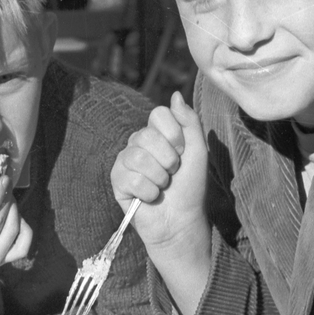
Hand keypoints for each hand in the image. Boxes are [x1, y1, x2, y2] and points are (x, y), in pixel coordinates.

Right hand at [0, 174, 32, 290]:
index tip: (3, 179)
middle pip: (1, 222)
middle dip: (6, 198)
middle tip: (5, 181)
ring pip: (14, 231)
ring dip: (14, 209)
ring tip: (7, 195)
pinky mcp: (0, 264)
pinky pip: (22, 247)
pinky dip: (24, 229)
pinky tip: (16, 217)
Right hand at [111, 92, 211, 314]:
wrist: (181, 220)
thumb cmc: (190, 187)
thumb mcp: (197, 150)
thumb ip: (189, 121)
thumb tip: (175, 94)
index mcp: (156, 133)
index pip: (158, 114)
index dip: (174, 135)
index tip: (182, 153)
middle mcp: (138, 144)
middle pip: (147, 135)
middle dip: (168, 159)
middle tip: (172, 173)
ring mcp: (125, 162)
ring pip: (138, 157)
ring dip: (159, 177)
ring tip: (162, 187)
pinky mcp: (117, 181)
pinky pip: (130, 178)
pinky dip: (148, 191)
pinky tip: (150, 198)